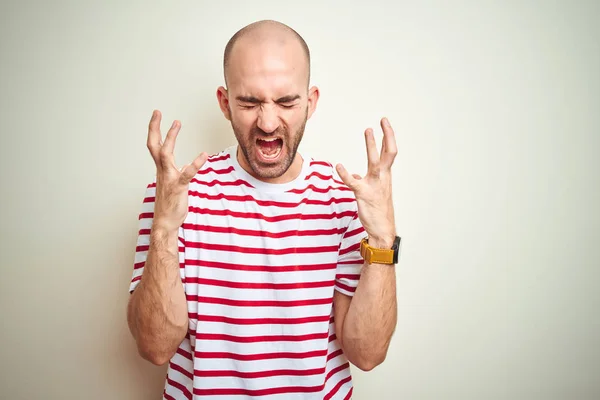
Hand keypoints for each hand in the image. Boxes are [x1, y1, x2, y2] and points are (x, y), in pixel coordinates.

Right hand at [146, 110, 207, 232]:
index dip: (155, 131)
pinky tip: (204, 154)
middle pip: (154, 145)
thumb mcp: (174, 184)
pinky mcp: (178, 187)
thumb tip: (184, 165)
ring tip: (177, 123)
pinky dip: (195, 163)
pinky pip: (186, 173)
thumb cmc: (170, 204)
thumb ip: (178, 172)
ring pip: (165, 154)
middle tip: (157, 112)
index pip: (155, 146)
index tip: (157, 116)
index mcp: (162, 169)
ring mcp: (169, 178)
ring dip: (171, 137)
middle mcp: (162, 171)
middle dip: (154, 128)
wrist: (165, 222)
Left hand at [336, 117, 397, 247]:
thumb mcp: (371, 193)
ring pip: (375, 162)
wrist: (382, 230)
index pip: (389, 153)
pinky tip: (339, 166)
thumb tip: (355, 176)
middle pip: (388, 153)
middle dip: (387, 135)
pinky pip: (353, 182)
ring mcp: (374, 185)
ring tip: (368, 130)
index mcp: (385, 176)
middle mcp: (383, 178)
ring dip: (371, 145)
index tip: (384, 123)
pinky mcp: (364, 194)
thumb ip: (363, 181)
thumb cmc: (377, 211)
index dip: (388, 137)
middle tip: (383, 120)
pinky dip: (345, 173)